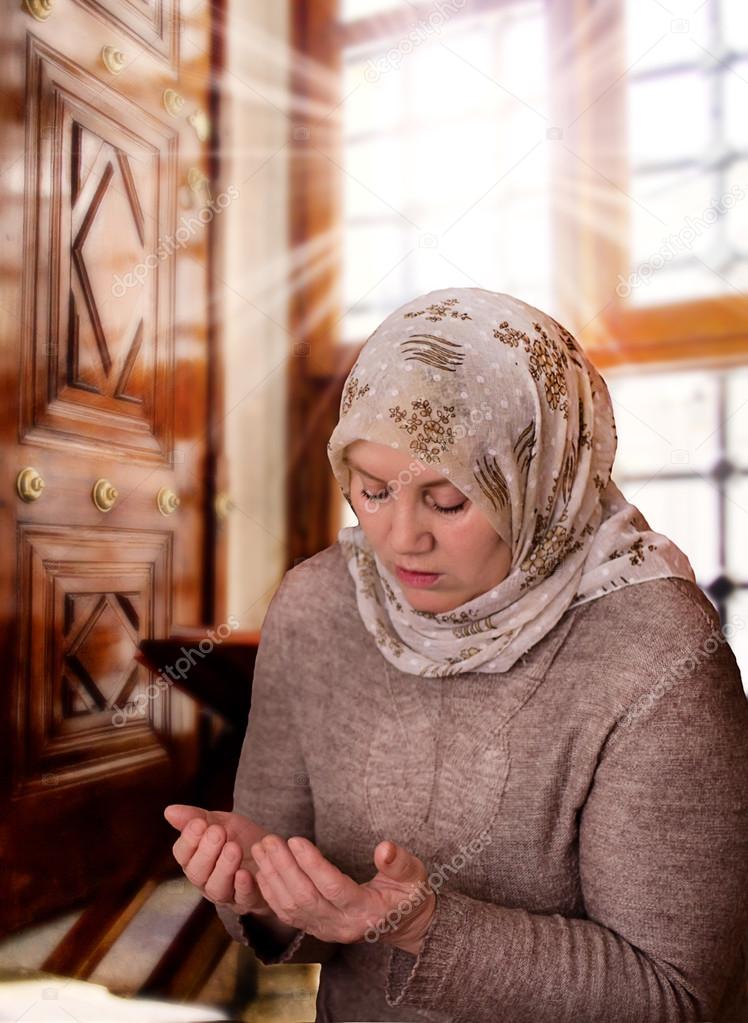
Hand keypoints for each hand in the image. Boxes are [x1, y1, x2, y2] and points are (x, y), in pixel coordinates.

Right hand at [164, 804, 271, 916]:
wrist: (273, 852)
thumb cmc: (241, 838)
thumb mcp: (221, 822)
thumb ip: (197, 817)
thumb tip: (169, 811)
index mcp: (195, 859)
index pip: (183, 854)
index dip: (188, 839)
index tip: (199, 823)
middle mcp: (206, 880)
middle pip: (197, 873)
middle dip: (206, 851)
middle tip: (217, 832)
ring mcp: (226, 893)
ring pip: (216, 888)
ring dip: (224, 868)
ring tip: (233, 848)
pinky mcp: (248, 900)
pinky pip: (242, 898)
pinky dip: (242, 887)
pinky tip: (245, 873)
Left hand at [250, 834, 436, 953]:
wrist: (401, 923)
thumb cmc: (407, 895)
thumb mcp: (413, 876)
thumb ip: (400, 863)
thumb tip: (384, 849)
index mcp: (367, 912)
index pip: (333, 888)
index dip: (313, 864)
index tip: (295, 840)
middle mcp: (342, 926)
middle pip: (305, 897)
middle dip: (283, 867)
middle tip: (269, 840)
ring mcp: (326, 930)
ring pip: (291, 907)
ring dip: (272, 877)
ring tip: (261, 848)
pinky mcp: (315, 929)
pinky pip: (286, 914)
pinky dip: (271, 892)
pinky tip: (262, 870)